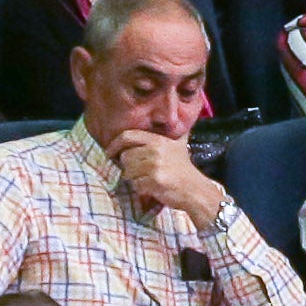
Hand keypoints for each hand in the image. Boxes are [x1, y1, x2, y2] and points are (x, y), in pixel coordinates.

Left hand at [105, 123, 225, 225]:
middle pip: (125, 157)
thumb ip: (175, 132)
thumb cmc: (184, 169)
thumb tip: (182, 115)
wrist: (195, 190)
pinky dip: (141, 190)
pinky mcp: (154, 181)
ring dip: (135, 179)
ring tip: (148, 180)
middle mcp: (155, 150)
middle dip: (129, 167)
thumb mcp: (180, 146)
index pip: (127, 136)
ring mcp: (154, 165)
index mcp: (158, 140)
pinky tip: (152, 188)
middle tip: (140, 173)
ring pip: (128, 173)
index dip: (114, 145)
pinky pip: (136, 185)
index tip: (109, 154)